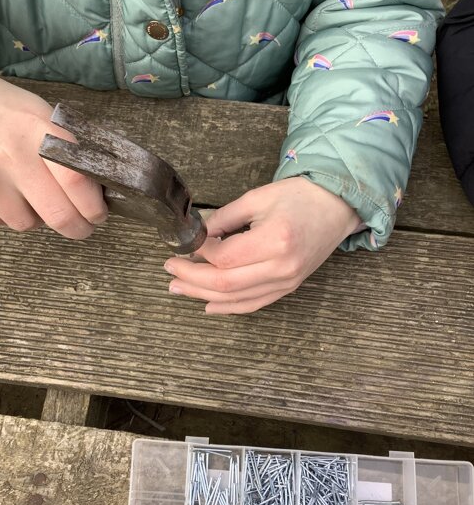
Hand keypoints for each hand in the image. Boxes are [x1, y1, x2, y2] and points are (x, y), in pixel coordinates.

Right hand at [0, 57, 106, 237]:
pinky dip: (2, 213)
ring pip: (25, 224)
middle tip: (79, 225)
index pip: (78, 182)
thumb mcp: (40, 115)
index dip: (94, 208)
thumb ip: (68, 150)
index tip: (97, 214)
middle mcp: (7, 153)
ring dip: (34, 216)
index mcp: (36, 130)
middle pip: (57, 216)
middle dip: (76, 227)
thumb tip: (97, 190)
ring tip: (27, 192)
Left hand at [164, 177, 360, 314]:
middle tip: (169, 269)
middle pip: (225, 283)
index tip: (186, 242)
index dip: (199, 252)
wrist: (336, 207)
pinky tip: (207, 304)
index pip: (224, 257)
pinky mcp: (288, 287)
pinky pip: (253, 304)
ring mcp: (286, 282)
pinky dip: (228, 307)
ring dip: (202, 295)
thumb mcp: (257, 197)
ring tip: (177, 288)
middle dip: (191, 278)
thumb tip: (196, 236)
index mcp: (274, 240)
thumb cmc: (298, 197)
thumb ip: (223, 218)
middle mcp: (281, 267)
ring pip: (236, 298)